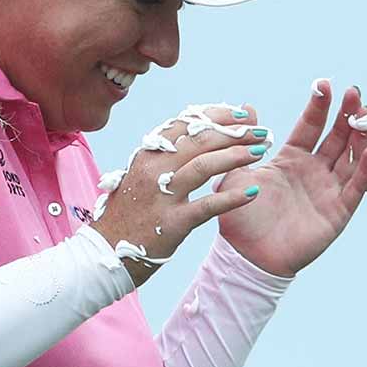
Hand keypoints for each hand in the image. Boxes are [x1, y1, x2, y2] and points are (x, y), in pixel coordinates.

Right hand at [92, 104, 268, 287]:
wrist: (105, 252)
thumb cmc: (129, 212)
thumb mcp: (142, 176)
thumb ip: (169, 155)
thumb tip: (199, 133)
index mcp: (147, 155)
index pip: (185, 123)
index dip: (216, 115)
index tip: (240, 114)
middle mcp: (153, 170)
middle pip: (200, 139)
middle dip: (236, 132)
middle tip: (261, 131)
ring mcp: (161, 195)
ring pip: (205, 165)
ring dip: (238, 155)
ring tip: (261, 151)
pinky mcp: (172, 222)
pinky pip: (207, 205)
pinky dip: (233, 197)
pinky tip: (253, 191)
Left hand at [214, 80, 366, 276]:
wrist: (244, 255)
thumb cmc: (239, 216)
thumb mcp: (235, 173)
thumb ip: (243, 143)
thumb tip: (249, 108)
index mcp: (291, 159)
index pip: (310, 126)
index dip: (319, 106)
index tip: (324, 84)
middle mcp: (313, 171)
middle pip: (337, 137)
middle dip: (348, 115)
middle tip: (355, 93)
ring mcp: (328, 190)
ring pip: (351, 157)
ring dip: (361, 136)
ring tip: (366, 114)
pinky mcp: (337, 212)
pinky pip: (355, 188)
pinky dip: (364, 170)